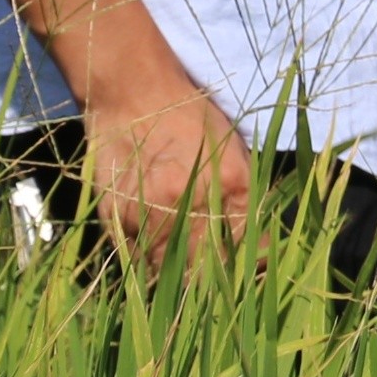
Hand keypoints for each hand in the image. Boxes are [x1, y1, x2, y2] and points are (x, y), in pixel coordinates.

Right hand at [82, 77, 254, 264]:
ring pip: (168, 273)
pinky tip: (158, 249)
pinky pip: (137, 260)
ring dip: (179, 277)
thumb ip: (245, 197)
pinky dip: (150, 262)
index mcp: (230, 184)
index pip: (246, 245)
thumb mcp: (231, 150)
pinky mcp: (115, 220)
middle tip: (218, 282)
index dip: (250, 264)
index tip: (251, 269)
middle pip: (206, 271)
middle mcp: (189, 204)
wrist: (133, 94)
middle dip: (215, 282)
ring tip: (186, 268)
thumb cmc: (190, 117)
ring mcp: (147, 216)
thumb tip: (260, 241)